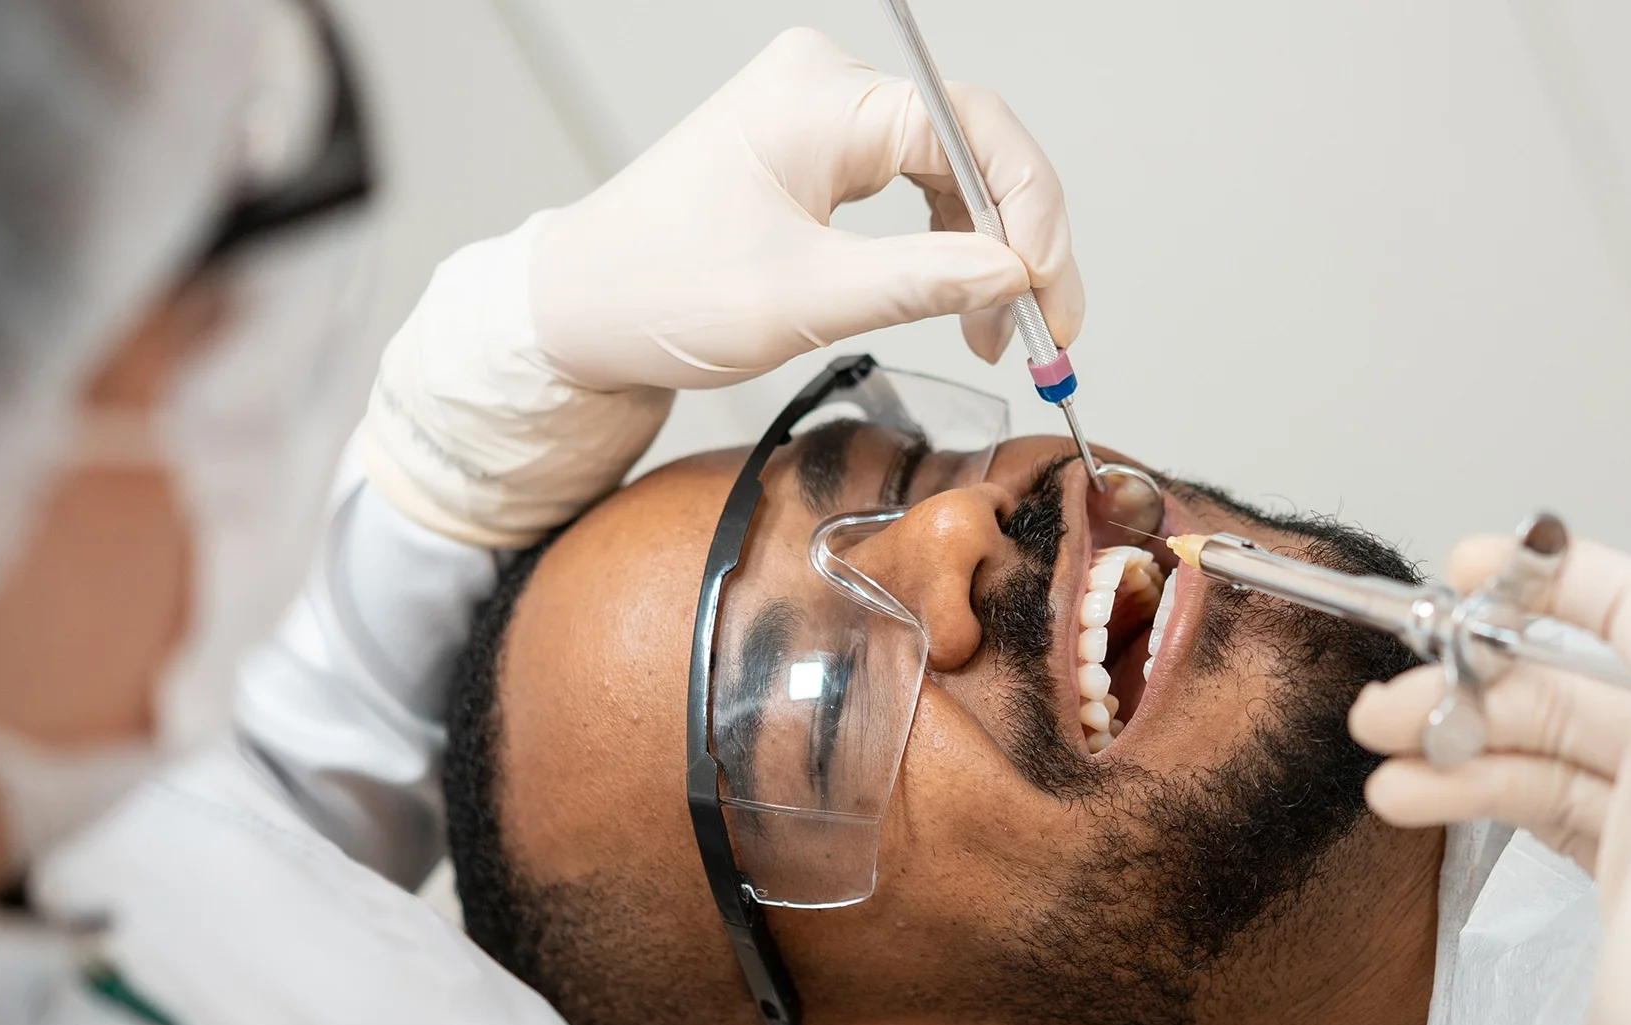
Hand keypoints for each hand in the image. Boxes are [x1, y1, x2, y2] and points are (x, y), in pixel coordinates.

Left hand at [533, 26, 1079, 389]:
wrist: (583, 307)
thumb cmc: (659, 290)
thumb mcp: (803, 300)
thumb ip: (921, 283)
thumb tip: (1015, 277)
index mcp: (818, 99)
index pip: (970, 130)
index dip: (1028, 211)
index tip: (1047, 292)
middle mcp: (826, 87)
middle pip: (973, 145)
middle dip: (1019, 240)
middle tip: (1047, 328)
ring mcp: (826, 114)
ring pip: (956, 168)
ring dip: (991, 250)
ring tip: (1005, 331)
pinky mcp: (824, 149)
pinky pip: (921, 183)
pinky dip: (952, 245)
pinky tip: (967, 300)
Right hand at [1350, 526, 1630, 1024]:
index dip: (1552, 583)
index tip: (1456, 572)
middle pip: (1571, 687)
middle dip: (1473, 683)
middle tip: (1378, 709)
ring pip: (1541, 750)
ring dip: (1455, 745)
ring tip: (1377, 769)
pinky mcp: (1620, 884)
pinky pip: (1536, 808)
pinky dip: (1471, 797)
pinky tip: (1407, 806)